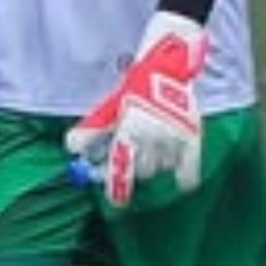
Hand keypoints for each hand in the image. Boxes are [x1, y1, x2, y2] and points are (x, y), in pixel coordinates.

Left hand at [66, 11, 207, 205]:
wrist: (168, 66)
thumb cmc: (136, 85)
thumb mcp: (111, 106)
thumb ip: (92, 129)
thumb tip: (72, 148)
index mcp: (130, 129)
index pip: (119, 169)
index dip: (116, 187)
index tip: (116, 199)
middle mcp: (152, 137)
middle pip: (141, 173)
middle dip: (135, 170)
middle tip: (133, 162)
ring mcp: (174, 140)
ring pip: (161, 170)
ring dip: (155, 165)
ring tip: (153, 149)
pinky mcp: (193, 140)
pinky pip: (189, 176)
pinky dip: (183, 180)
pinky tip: (177, 176)